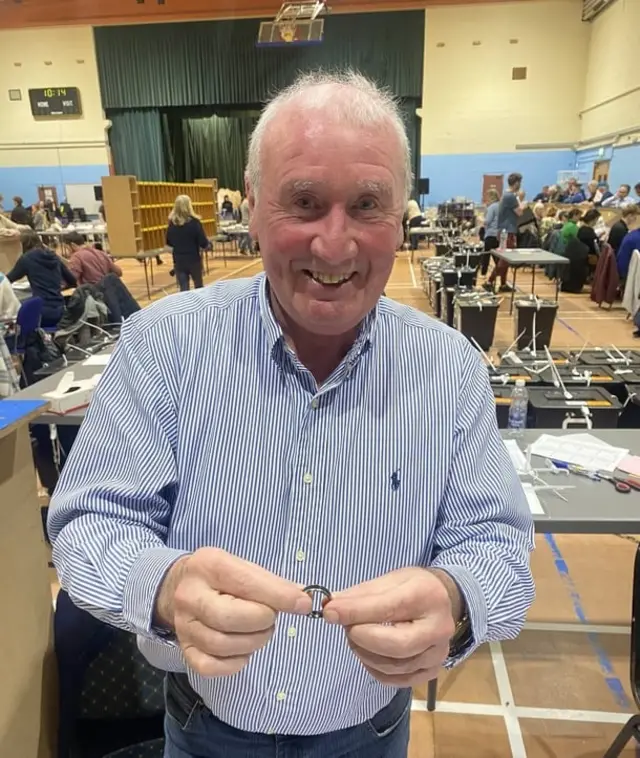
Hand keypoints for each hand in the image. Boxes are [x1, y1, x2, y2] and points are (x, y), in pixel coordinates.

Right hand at [155, 549, 311, 676]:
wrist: (179, 586)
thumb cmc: (221, 577)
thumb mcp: (243, 567)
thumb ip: (272, 583)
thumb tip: (303, 600)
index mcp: (209, 566)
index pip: (246, 583)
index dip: (278, 597)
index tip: (302, 604)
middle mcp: (191, 595)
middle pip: (231, 618)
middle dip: (262, 621)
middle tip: (270, 617)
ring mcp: (184, 625)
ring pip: (223, 645)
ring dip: (253, 641)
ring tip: (260, 630)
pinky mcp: (185, 649)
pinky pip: (212, 666)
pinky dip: (235, 662)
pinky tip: (243, 649)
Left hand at [322, 568, 458, 686]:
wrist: (444, 601)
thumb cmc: (414, 587)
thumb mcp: (390, 579)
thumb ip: (361, 594)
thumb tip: (331, 608)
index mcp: (427, 596)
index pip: (389, 608)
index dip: (356, 612)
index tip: (330, 612)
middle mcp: (438, 628)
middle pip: (396, 645)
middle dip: (362, 638)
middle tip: (346, 627)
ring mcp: (438, 653)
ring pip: (394, 666)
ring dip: (364, 653)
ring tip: (355, 636)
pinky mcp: (432, 671)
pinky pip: (398, 680)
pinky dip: (375, 669)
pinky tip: (366, 653)